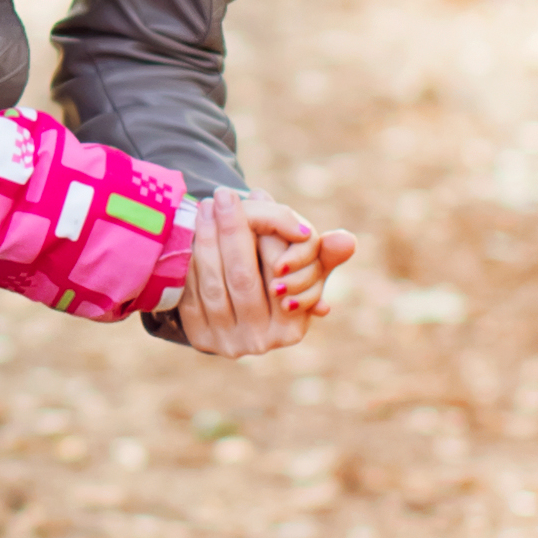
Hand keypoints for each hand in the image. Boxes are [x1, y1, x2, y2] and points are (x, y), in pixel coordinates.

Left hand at [173, 190, 352, 358]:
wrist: (233, 313)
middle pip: (243, 277)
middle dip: (233, 230)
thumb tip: (347, 240)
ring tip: (206, 205)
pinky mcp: (200, 337)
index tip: (255, 197)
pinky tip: (190, 232)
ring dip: (207, 239)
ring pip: (214, 284)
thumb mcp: (304, 268)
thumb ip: (324, 253)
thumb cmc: (276, 279)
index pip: (280, 273)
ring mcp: (228, 342)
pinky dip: (190, 260)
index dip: (268, 236)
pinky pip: (191, 293)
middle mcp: (261, 341)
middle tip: (225, 195)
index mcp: (292, 328)